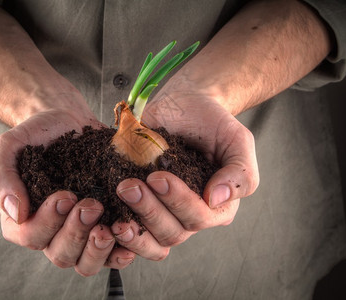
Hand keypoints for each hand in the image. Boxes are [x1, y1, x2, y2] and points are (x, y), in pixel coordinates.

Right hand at [0, 107, 134, 275]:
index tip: (65, 196)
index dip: (48, 222)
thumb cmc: (36, 135)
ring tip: (112, 226)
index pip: (31, 237)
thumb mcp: (8, 148)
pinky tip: (130, 232)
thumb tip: (16, 212)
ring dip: (99, 249)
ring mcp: (79, 232)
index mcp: (22, 219)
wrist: (67, 121)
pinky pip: (113, 251)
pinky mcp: (104, 224)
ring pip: (86, 262)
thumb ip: (1, 178)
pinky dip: (122, 250)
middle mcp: (51, 232)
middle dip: (77, 233)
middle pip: (61, 255)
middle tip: (92, 204)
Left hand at [110, 90, 258, 259]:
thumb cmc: (211, 121)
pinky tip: (105, 214)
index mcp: (216, 205)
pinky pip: (130, 227)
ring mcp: (163, 211)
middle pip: (172, 232)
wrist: (183, 104)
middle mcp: (189, 214)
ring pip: (150, 237)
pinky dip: (118, 224)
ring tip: (119, 194)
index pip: (199, 218)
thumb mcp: (237, 140)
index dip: (178, 202)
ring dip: (132, 223)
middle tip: (129, 186)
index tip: (158, 177)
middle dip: (149, 212)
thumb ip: (240, 172)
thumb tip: (217, 199)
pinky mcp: (141, 204)